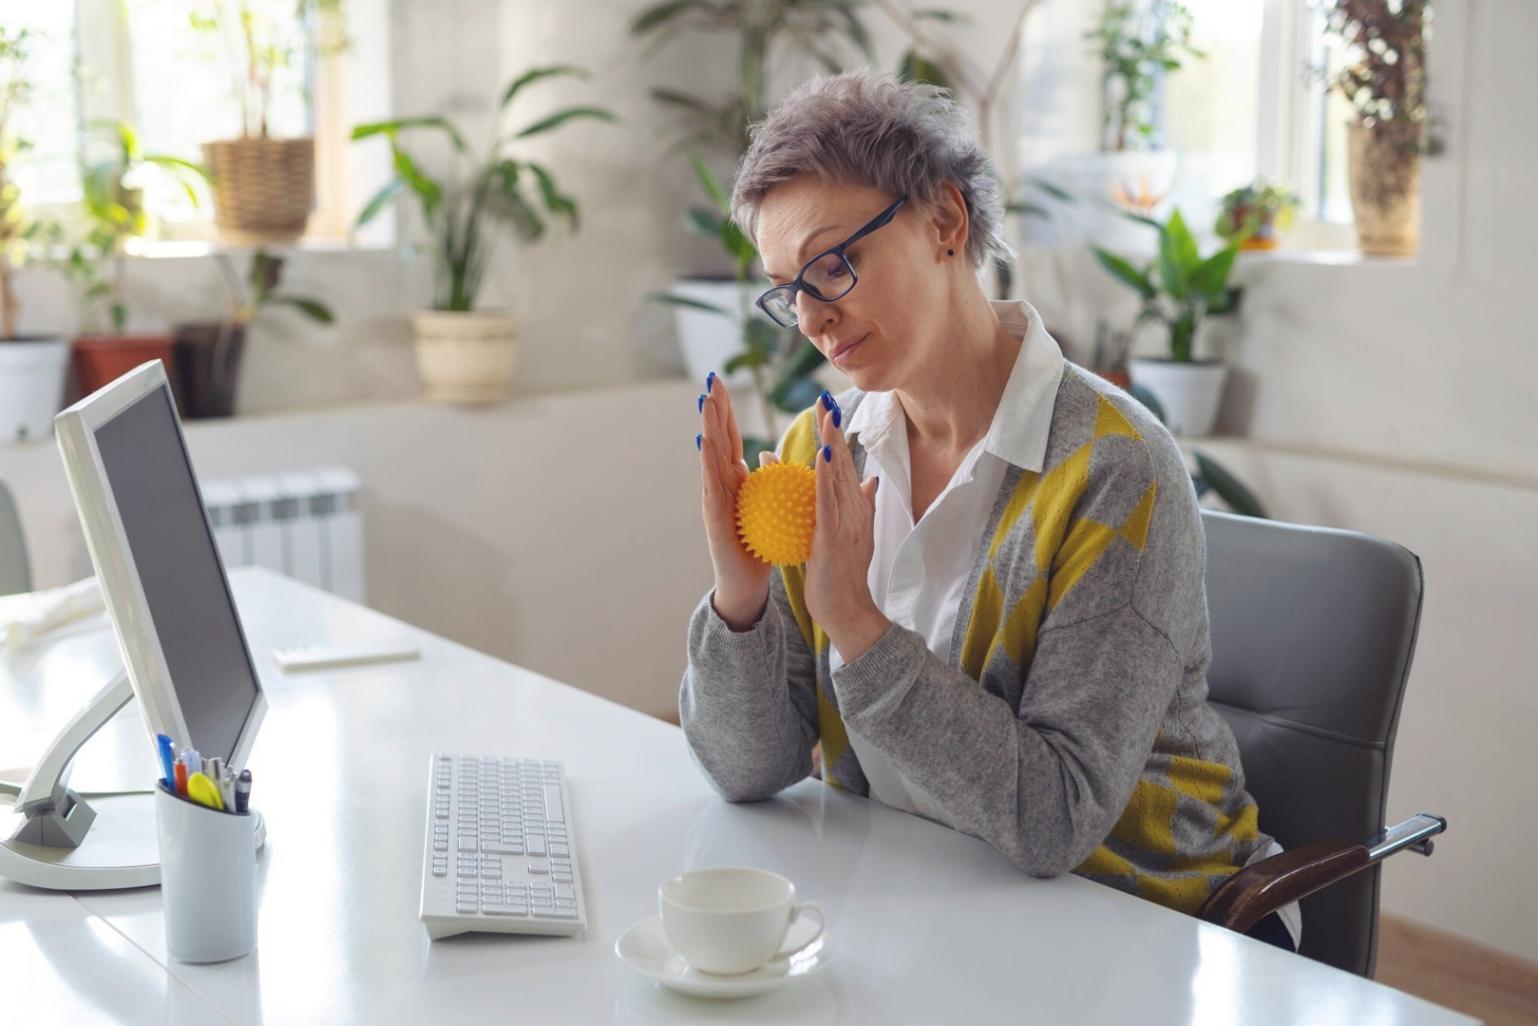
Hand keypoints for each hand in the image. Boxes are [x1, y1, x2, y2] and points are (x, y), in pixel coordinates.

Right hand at [697, 373, 772, 629]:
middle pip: (717, 437)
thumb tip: (780, 459)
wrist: (747, 583)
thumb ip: (773, 483)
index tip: (722, 381)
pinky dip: (708, 459)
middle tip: (710, 377)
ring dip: (708, 425)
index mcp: (735, 479)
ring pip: (710, 454)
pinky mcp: (712, 512)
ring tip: (705, 400)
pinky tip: (706, 441)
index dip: (727, 410)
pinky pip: (711, 481)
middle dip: (713, 408)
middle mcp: (720, 483)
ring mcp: (713, 496)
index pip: (731, 437)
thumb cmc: (762, 547)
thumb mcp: (771, 508)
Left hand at [805, 392, 889, 660]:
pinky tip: (822, 454)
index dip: (836, 437)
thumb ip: (857, 507)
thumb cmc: (844, 576)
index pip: (844, 466)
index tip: (826, 410)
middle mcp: (855, 510)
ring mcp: (847, 522)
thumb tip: (868, 480)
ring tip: (825, 414)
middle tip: (824, 398)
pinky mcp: (836, 536)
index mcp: (854, 509)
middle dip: (835, 429)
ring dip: (832, 442)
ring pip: (838, 474)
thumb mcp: (851, 535)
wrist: (849, 611)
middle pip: (844, 461)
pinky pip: (829, 500)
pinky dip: (826, 476)